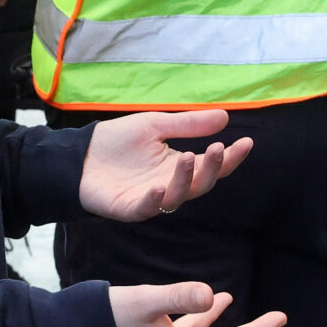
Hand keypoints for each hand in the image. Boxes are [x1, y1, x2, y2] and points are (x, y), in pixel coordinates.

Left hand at [80, 110, 253, 220]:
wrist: (79, 154)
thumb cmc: (117, 141)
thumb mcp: (156, 125)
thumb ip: (188, 125)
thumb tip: (226, 118)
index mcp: (179, 167)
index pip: (211, 166)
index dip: (230, 157)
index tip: (247, 142)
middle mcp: (170, 185)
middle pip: (201, 184)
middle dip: (213, 168)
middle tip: (220, 148)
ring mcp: (151, 199)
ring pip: (178, 197)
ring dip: (186, 179)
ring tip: (189, 156)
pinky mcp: (129, 208)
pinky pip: (146, 208)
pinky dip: (154, 200)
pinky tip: (160, 186)